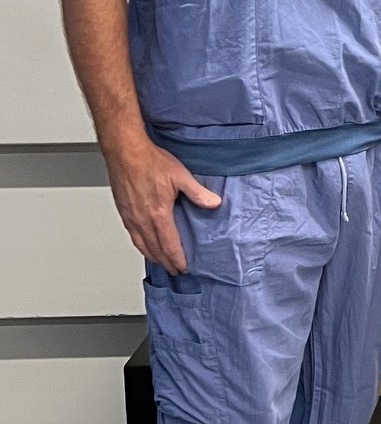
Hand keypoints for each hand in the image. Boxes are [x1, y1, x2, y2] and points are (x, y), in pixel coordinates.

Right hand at [105, 137, 220, 273]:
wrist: (125, 152)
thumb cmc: (149, 162)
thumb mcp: (180, 176)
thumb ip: (198, 193)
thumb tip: (214, 203)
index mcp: (158, 214)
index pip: (169, 245)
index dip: (177, 259)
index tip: (183, 268)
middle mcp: (142, 220)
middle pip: (155, 250)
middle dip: (166, 262)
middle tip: (176, 270)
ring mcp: (130, 217)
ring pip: (142, 245)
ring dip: (153, 256)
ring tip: (162, 262)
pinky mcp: (124, 212)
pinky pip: (132, 236)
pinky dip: (141, 245)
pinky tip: (145, 245)